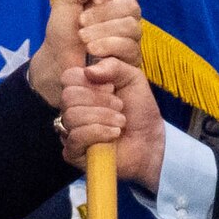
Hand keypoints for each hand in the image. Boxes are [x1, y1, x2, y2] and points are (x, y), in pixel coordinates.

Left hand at [27, 0, 141, 105]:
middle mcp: (127, 18)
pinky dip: (108, 46)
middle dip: (103, 13)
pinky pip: (129, 47)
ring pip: (131, 27)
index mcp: (115, 0)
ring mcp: (131, 39)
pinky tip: (92, 50)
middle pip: (131, 6)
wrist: (56, 61)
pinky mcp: (130, 60)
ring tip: (83, 38)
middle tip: (81, 22)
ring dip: (103, 30)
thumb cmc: (63, 31)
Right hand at [60, 59, 165, 188]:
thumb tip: (88, 70)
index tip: (111, 88)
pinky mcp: (72, 152)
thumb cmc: (140, 111)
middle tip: (120, 107)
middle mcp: (71, 108)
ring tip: (121, 122)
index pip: (68, 77)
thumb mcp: (132, 79)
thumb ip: (113, 66)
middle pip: (68, 96)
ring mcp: (69, 131)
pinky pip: (75, 137)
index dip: (90, 81)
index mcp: (82, 89)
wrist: (150, 142)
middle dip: (99, 100)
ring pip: (72, 116)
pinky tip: (114, 134)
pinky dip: (98, 132)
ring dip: (103, 117)